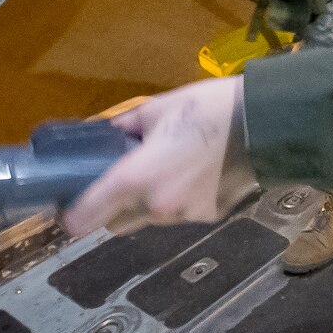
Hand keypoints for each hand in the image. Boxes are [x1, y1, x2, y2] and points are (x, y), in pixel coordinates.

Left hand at [63, 78, 251, 235]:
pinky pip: (179, 216)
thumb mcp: (158, 108)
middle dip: (112, 208)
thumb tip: (102, 135)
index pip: (86, 214)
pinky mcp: (209, 218)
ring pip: (149, 220)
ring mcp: (183, 216)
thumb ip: (123, 127)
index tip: (66, 210)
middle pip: (115, 224)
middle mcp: (155, 206)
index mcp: (135, 177)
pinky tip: (196, 176)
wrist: (266, 124)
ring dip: (147, 204)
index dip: (71, 216)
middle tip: (120, 183)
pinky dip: (179, 202)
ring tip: (167, 172)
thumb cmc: (207, 109)